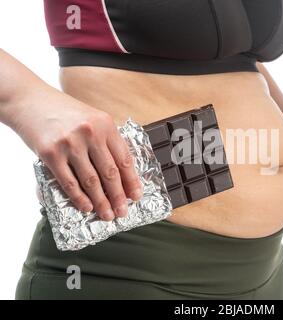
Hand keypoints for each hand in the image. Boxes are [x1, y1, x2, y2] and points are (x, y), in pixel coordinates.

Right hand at [13, 86, 142, 220]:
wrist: (30, 101)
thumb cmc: (65, 112)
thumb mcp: (93, 119)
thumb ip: (107, 141)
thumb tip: (122, 174)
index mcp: (106, 125)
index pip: (124, 159)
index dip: (131, 181)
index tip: (136, 196)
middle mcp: (90, 133)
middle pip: (110, 173)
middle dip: (118, 196)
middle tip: (123, 211)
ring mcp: (70, 144)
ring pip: (91, 181)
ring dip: (101, 202)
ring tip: (107, 214)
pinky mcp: (51, 154)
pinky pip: (69, 182)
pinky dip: (79, 198)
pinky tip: (87, 207)